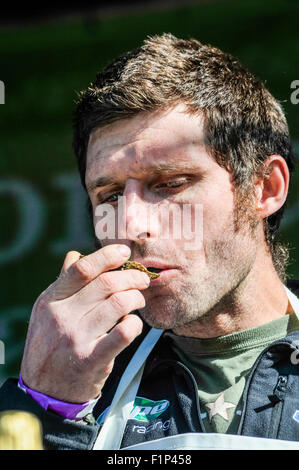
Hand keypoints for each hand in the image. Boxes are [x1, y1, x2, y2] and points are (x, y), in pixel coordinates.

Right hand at [20, 245, 148, 402]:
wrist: (43, 389)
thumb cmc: (49, 344)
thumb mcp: (47, 311)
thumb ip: (63, 283)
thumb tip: (74, 255)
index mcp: (51, 300)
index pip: (82, 269)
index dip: (107, 256)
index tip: (124, 252)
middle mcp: (62, 317)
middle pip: (106, 284)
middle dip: (132, 277)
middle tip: (142, 280)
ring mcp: (76, 339)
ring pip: (118, 304)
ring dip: (136, 298)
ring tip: (139, 300)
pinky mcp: (92, 360)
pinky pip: (123, 334)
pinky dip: (135, 324)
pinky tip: (134, 323)